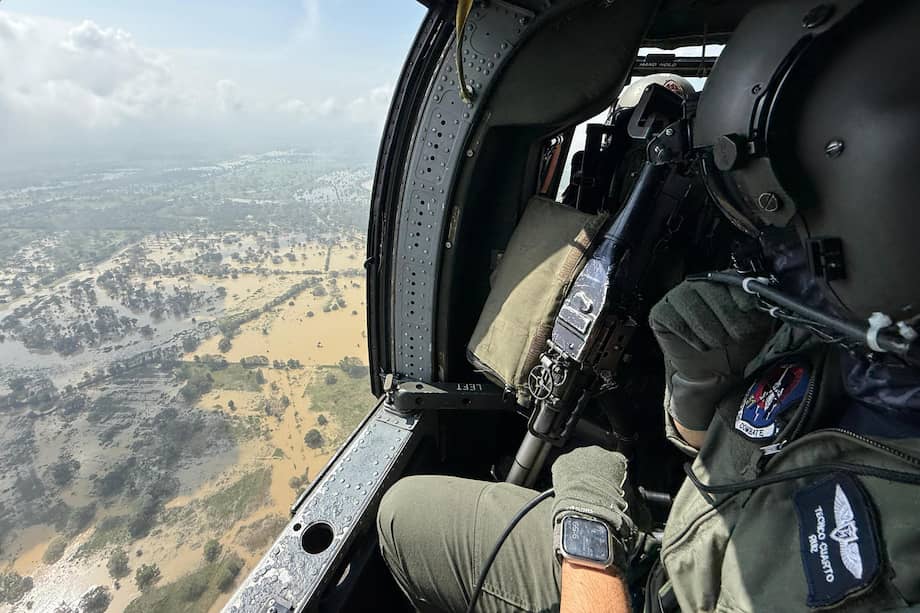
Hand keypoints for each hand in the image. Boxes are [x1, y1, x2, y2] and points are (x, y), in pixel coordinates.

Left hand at [551, 446, 634, 568]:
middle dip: (594, 474)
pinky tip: (566, 493)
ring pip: (578, 463)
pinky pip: (563, 469)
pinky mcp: (561, 462)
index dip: (613, 478)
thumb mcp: (635, 508)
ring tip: (578, 494)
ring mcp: (578, 455)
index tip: (610, 489)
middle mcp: (599, 452)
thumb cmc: (613, 511)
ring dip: (578, 476)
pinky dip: (564, 479)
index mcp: (619, 460)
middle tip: (593, 492)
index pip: (618, 464)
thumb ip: (637, 502)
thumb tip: (642, 511)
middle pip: (595, 461)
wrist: (589, 513)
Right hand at [649, 279, 771, 434]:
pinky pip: (674, 320)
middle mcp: (698, 283)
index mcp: (723, 281)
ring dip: (710, 330)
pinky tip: (700, 346)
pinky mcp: (660, 313)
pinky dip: (690, 336)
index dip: (742, 299)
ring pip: (692, 306)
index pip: (731, 279)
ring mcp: (677, 296)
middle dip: (728, 319)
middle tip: (737, 337)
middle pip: (711, 291)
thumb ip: (760, 308)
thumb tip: (762, 299)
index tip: (751, 317)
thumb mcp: (756, 326)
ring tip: (719, 344)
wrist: (715, 372)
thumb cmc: (735, 346)